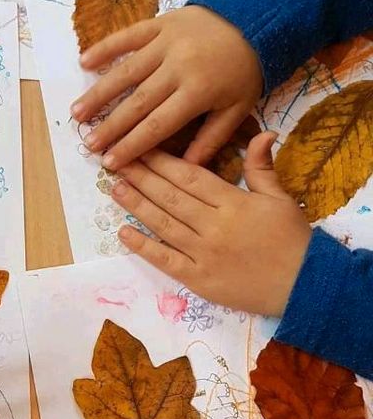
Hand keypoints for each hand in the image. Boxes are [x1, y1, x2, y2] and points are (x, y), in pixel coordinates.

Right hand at [71, 6, 262, 169]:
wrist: (256, 18)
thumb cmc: (245, 70)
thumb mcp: (237, 110)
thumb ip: (211, 139)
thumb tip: (185, 167)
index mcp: (198, 92)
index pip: (157, 125)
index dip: (132, 145)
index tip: (110, 162)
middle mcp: (178, 67)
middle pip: (137, 103)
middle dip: (110, 126)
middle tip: (88, 145)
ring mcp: (167, 42)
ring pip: (126, 72)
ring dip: (99, 93)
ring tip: (77, 113)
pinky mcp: (160, 23)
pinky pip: (128, 36)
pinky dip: (105, 48)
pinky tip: (84, 63)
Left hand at [112, 132, 310, 316]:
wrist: (304, 286)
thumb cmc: (292, 240)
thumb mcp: (281, 198)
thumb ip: (262, 167)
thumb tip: (262, 132)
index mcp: (233, 202)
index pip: (190, 176)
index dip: (162, 161)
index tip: (140, 148)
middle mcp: (214, 225)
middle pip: (170, 196)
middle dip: (142, 177)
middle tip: (116, 162)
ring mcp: (203, 253)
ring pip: (163, 224)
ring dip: (137, 205)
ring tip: (115, 188)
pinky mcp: (198, 279)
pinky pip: (165, 260)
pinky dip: (143, 246)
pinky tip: (123, 232)